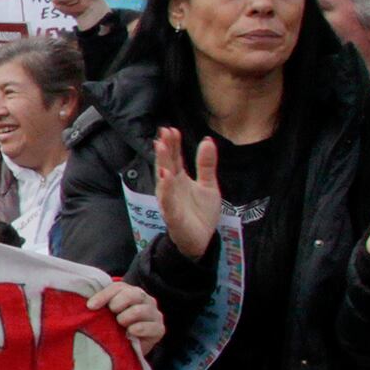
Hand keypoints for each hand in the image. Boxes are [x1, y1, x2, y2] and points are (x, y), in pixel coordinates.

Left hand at [85, 279, 164, 354]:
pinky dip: (138, 329)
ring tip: (120, 326)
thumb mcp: (104, 314)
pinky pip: (151, 327)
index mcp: (130, 291)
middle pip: (132, 294)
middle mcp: (145, 299)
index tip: (90, 306)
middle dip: (116, 305)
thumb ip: (100, 305)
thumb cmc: (112, 327)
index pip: (118, 287)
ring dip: (125, 319)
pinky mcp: (159, 329)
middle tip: (111, 315)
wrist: (126, 348)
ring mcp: (154, 313)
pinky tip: (130, 333)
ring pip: (140, 310)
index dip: (103, 296)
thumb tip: (89, 305)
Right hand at [152, 127, 223, 261]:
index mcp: (179, 179)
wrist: (201, 240)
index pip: (175, 158)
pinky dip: (165, 189)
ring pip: (164, 180)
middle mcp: (171, 187)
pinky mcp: (173, 215)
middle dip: (165, 149)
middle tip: (164, 132)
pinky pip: (167, 201)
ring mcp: (170, 200)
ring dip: (162, 163)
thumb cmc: (201, 212)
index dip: (173, 144)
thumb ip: (206, 165)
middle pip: (167, 164)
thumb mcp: (208, 185)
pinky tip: (165, 177)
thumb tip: (208, 141)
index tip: (171, 129)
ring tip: (161, 147)